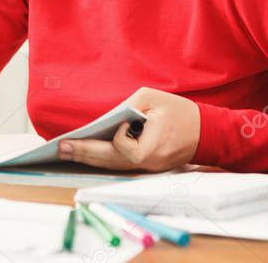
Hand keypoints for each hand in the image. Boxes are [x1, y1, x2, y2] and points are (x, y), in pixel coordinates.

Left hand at [57, 87, 199, 171]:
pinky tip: (86, 153)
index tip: (122, 122)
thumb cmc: (179, 112)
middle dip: (84, 154)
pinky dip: (103, 159)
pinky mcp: (148, 167)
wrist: (207, 132)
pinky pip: (121, 165)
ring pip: (114, 167)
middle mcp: (150, 163)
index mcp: (154, 146)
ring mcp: (149, 169)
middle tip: (60, 149)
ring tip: (66, 152)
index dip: (119, 137)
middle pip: (112, 163)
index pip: (126, 149)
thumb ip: (129, 107)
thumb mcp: (153, 98)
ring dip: (89, 159)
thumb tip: (108, 119)